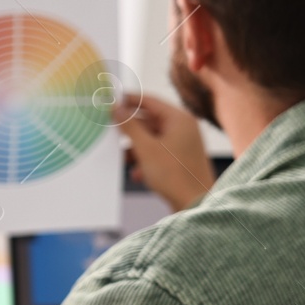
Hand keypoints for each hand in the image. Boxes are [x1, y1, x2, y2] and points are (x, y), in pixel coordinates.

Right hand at [119, 92, 215, 210]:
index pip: (149, 101)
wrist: (195, 204)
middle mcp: (183, 128)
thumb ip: (129, 126)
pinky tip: (137, 173)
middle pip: (149, 121)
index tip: (109, 102)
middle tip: (110, 133)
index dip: (128, 100)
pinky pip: (157, 152)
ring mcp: (182, 144)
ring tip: (123, 159)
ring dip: (135, 148)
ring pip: (151, 138)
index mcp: (179, 119)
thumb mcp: (145, 148)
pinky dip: (144, 159)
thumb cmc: (173, 175)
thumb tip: (116, 108)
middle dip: (129, 130)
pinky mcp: (179, 159)